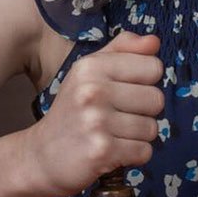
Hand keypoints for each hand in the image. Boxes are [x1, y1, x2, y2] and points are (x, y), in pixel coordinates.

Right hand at [31, 31, 164, 196]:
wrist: (41, 155)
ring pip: (152, 128)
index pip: (153, 67)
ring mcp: (97, 122)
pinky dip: (134, 155)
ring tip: (114, 135)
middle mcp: (93, 91)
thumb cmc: (72, 110)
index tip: (125, 92)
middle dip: (144, 112)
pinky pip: (145, 151)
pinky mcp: (102, 151)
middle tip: (119, 117)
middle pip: (156, 99)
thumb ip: (122, 51)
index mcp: (92, 67)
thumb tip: (154, 41)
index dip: (146, 82)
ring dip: (138, 136)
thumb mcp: (89, 72)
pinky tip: (114, 151)